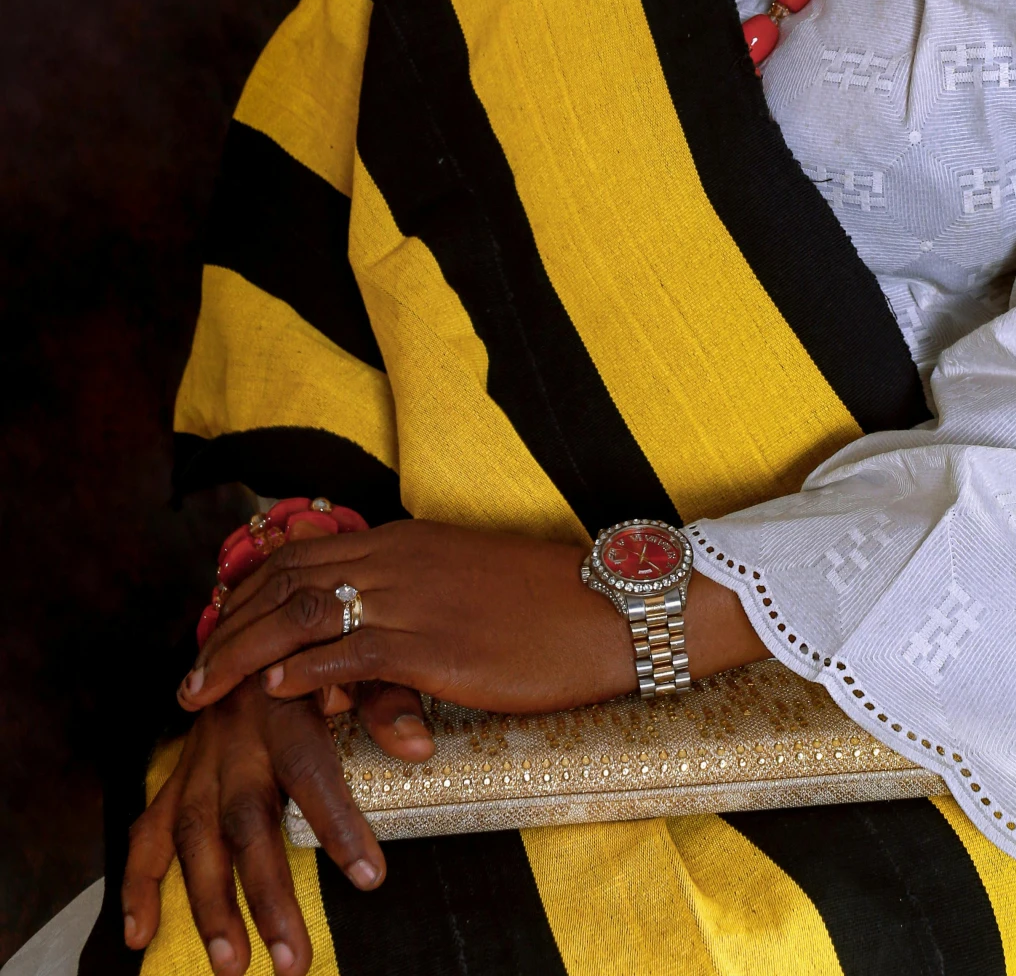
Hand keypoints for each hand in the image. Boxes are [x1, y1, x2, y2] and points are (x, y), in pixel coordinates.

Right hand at [122, 677, 404, 974]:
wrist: (248, 625)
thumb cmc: (313, 649)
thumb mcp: (356, 658)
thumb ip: (386, 699)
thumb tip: (419, 747)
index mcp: (283, 705)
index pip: (310, 769)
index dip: (337, 823)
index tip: (369, 877)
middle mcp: (235, 738)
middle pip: (246, 819)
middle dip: (267, 893)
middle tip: (294, 958)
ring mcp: (199, 762)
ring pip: (195, 836)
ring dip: (209, 905)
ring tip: (232, 964)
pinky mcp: (176, 778)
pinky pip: (146, 833)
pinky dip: (137, 885)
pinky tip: (139, 935)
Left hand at [177, 520, 764, 718]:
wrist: (609, 609)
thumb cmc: (547, 603)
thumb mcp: (467, 583)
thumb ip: (412, 595)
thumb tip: (369, 633)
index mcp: (407, 538)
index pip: (302, 553)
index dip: (248, 590)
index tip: (216, 625)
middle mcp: (400, 557)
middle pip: (285, 577)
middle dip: (226, 625)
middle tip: (190, 669)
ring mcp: (414, 598)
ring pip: (300, 613)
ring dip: (240, 653)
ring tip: (201, 692)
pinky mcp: (433, 645)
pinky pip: (346, 654)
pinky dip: (298, 674)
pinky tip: (270, 695)